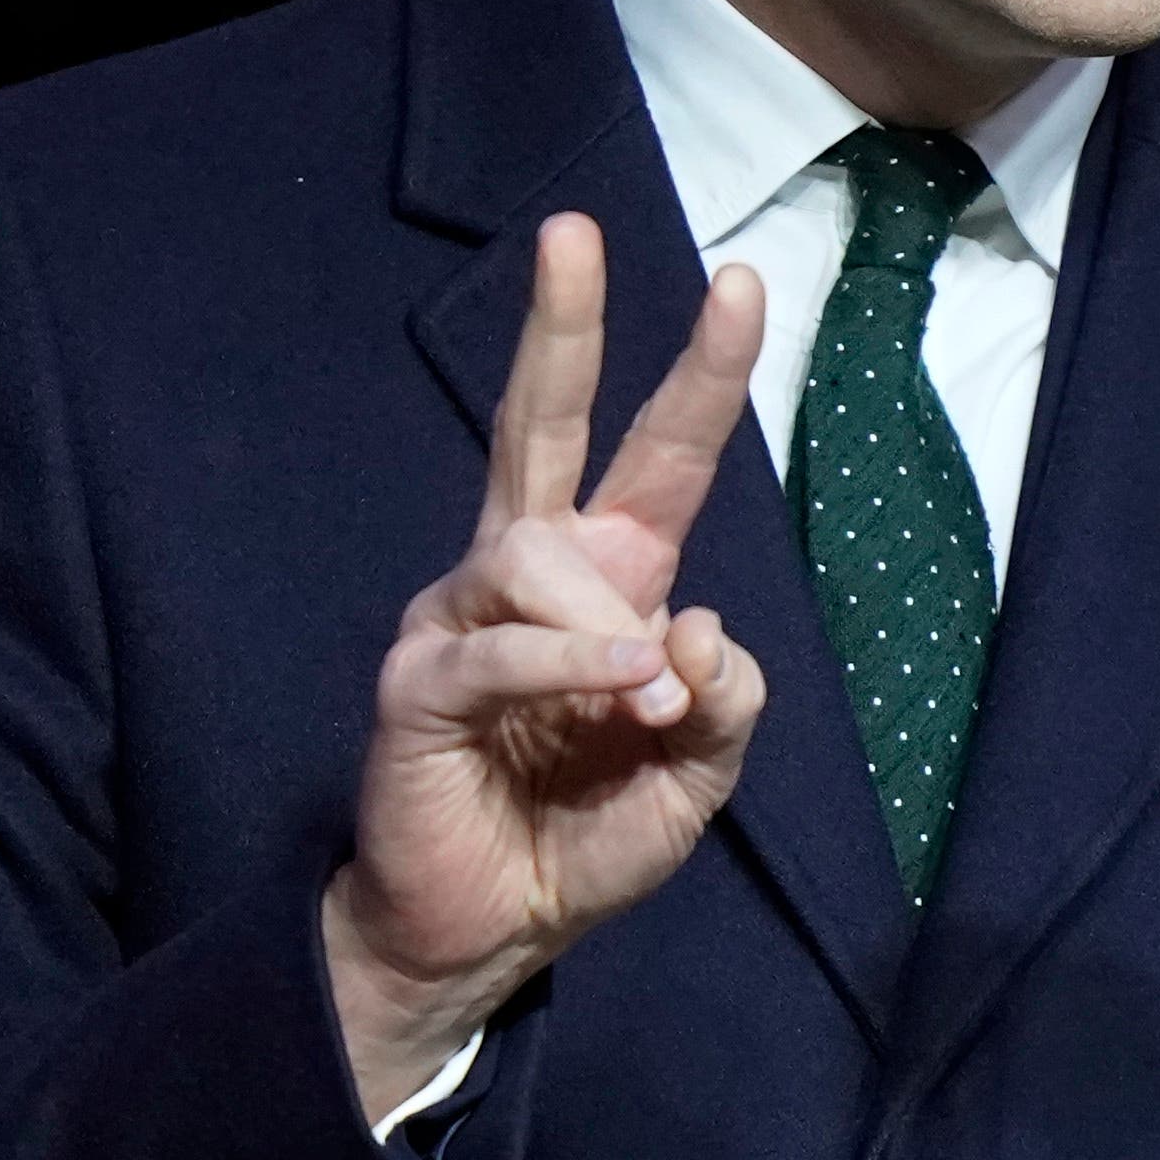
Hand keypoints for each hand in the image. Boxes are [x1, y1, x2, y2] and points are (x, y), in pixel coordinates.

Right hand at [324, 215, 772, 1121]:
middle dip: (561, 325)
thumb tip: (697, 626)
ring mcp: (463, 616)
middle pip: (537, 421)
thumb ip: (727, 702)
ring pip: (539, 550)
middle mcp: (530, 573)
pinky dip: (571, 665)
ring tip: (645, 705)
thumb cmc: (583, 837)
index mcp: (611, 579)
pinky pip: (502, 643)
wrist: (488, 929)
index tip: (741, 280)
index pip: (659, 454)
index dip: (700, 372)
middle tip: (574, 231)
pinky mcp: (419, 680)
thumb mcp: (699, 777)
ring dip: (611, 623)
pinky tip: (618, 695)